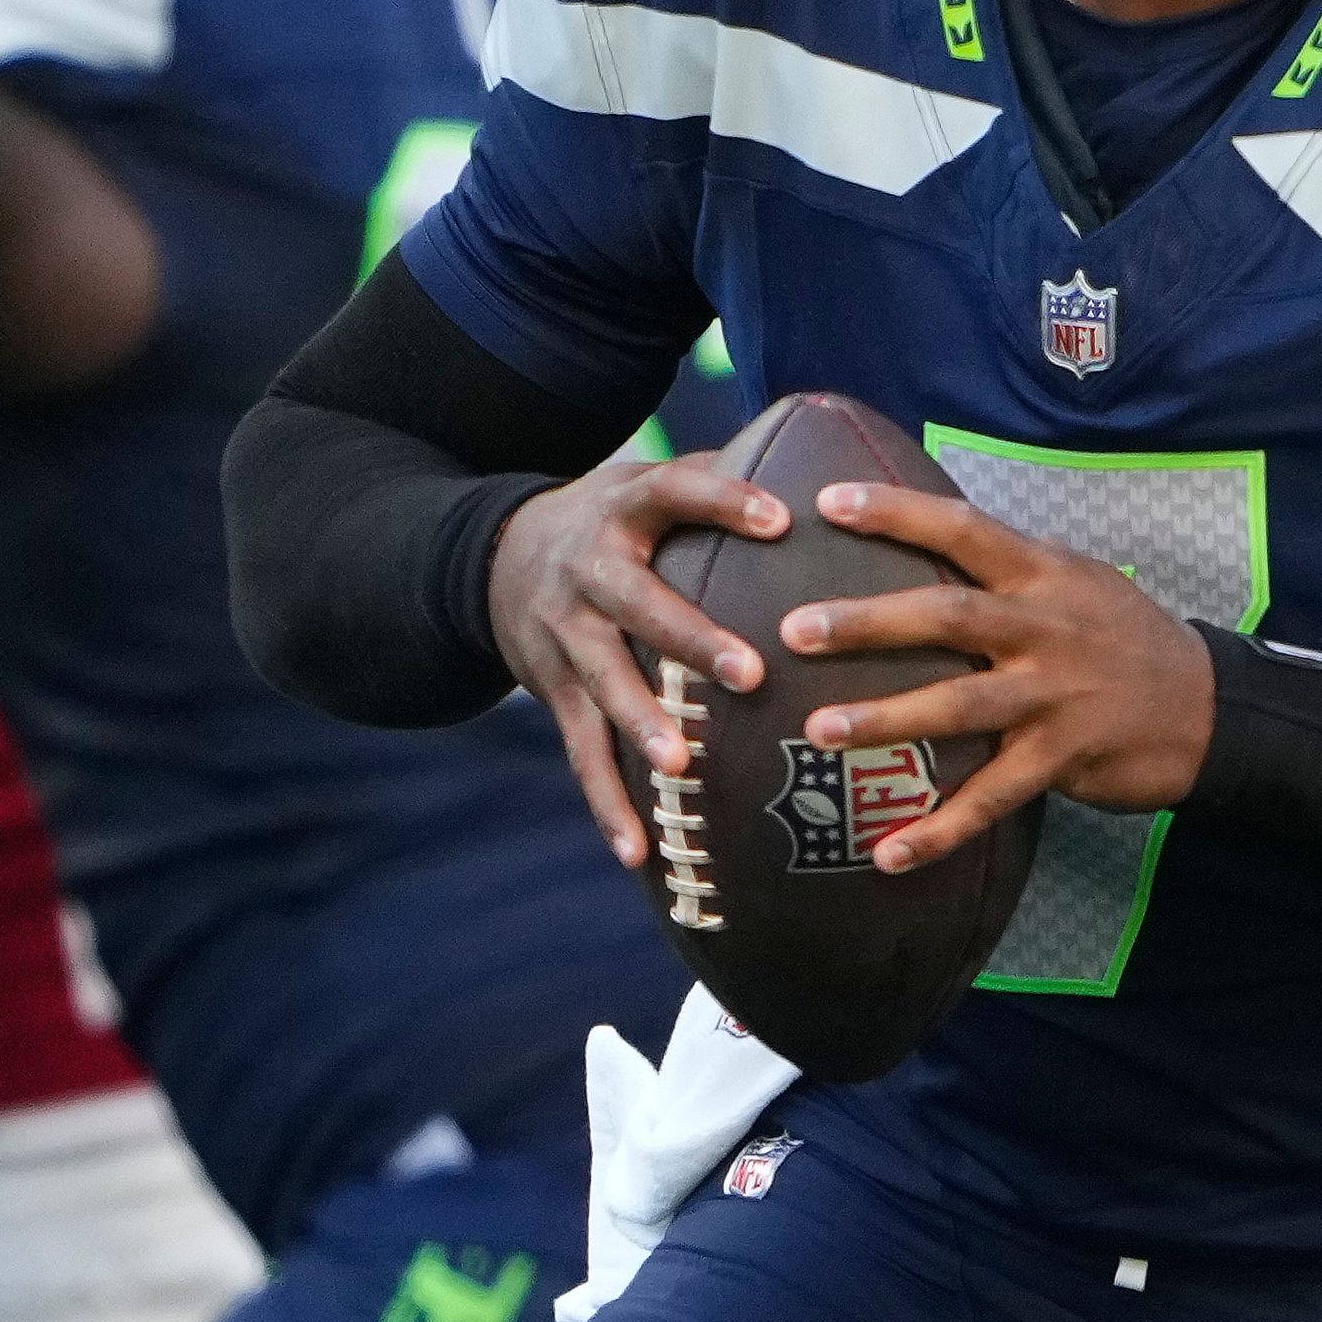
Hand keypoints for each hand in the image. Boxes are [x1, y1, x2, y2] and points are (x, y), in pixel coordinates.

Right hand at [486, 454, 784, 865]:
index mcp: (625, 509)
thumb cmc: (613, 520)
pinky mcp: (551, 692)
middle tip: (750, 672)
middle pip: (640, 604)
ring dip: (642, 725)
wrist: (496, 556)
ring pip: (604, 683)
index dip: (723, 501)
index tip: (780, 519)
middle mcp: (589, 570)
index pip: (675, 492)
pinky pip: (581, 753)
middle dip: (692, 639)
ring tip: (682, 763)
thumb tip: (824, 467)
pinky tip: (640, 854)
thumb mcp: (648, 482)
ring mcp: (565, 635)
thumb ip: (720, 477)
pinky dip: (607, 806)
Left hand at [780, 484, 1211, 877]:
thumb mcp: (1076, 581)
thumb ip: (1008, 569)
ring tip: (818, 731)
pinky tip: (888, 852)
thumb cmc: (1124, 637)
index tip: (828, 503)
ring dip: (885, 719)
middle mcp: (1044, 629)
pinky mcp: (1062, 758)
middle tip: (794, 630)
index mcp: (1042, 575)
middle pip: (948, 617)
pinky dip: (940, 828)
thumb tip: (927, 542)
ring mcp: (1054, 695)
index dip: (897, 513)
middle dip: (868, 623)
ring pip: (959, 706)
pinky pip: (992, 798)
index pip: (963, 529)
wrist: (1208, 706)